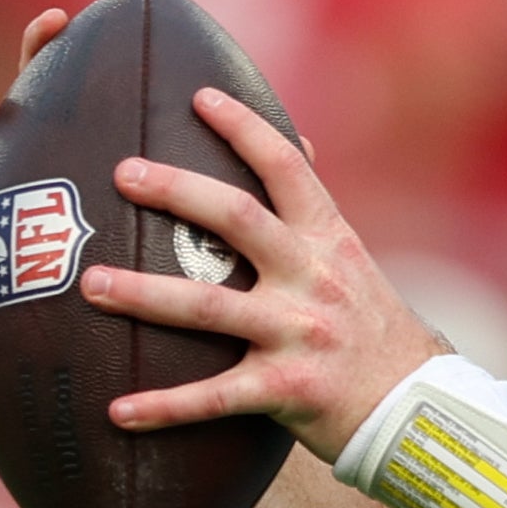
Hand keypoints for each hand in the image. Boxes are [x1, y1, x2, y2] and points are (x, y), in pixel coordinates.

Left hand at [80, 87, 446, 457]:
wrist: (416, 407)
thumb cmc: (372, 328)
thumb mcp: (353, 261)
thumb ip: (315, 211)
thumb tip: (298, 139)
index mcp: (328, 240)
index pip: (287, 168)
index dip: (244, 128)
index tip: (198, 96)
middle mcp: (313, 278)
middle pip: (238, 220)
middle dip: (177, 192)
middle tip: (123, 173)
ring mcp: (299, 334)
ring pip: (209, 308)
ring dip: (143, 294)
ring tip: (90, 284)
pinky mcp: (287, 390)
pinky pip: (214, 398)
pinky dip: (164, 406)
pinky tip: (116, 411)